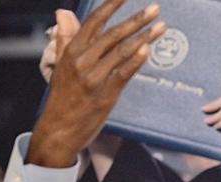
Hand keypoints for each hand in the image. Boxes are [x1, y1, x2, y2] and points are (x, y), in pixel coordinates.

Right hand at [27, 0, 165, 167]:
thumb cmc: (63, 97)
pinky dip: (135, 61)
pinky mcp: (105, 94)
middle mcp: (82, 61)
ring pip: (121, 51)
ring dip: (144, 37)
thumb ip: (65, 38)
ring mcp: (93, 77)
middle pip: (113, 34)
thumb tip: (63, 13)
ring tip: (161, 26)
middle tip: (155, 8)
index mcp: (72, 51)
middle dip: (136, 19)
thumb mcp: (60, 65)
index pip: (94, 21)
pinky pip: (123, 74)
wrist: (58, 130)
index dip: (111, 5)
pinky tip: (148, 49)